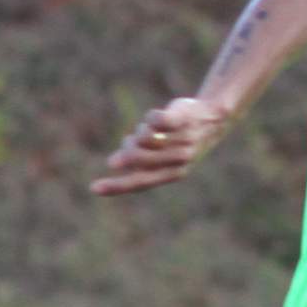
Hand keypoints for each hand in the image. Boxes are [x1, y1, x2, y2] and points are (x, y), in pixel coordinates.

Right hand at [91, 96, 231, 195]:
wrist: (212, 119)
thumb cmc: (179, 140)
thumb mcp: (160, 154)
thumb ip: (139, 160)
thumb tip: (115, 162)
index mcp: (173, 173)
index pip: (140, 182)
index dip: (117, 185)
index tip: (94, 188)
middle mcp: (180, 159)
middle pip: (137, 157)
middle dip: (127, 149)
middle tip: (130, 142)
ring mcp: (183, 140)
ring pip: (144, 136)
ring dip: (142, 131)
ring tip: (152, 129)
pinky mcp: (182, 119)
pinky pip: (156, 119)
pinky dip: (151, 118)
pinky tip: (157, 118)